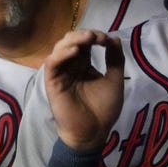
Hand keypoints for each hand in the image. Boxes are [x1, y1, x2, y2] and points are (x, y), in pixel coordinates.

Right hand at [44, 29, 124, 150]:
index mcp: (83, 65)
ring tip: (88, 38)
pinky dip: (61, 55)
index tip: (107, 40)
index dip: (94, 37)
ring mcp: (60, 73)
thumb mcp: (114, 81)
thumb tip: (115, 39)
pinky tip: (75, 51)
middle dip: (83, 35)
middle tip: (97, 37)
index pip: (84, 44)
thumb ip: (115, 61)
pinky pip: (52, 64)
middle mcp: (70, 66)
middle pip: (70, 42)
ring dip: (73, 40)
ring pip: (59, 49)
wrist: (94, 131)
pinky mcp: (52, 82)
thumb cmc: (104, 109)